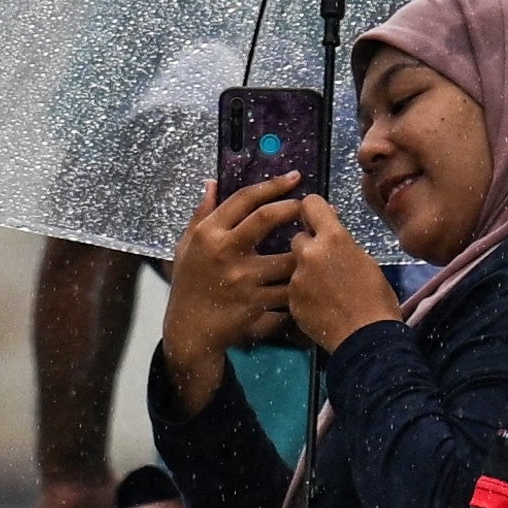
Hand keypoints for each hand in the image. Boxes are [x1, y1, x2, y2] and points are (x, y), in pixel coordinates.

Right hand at [159, 180, 317, 372]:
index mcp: (208, 233)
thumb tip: (212, 182)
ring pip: (286, 257)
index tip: (295, 178)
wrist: (190, 330)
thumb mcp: (186, 245)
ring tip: (321, 242)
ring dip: (308, 248)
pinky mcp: (255, 302)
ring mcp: (241, 278)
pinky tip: (314, 274)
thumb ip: (201, 213)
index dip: (273, 185)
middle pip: (266, 218)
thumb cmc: (189, 284)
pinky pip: (288, 288)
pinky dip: (303, 280)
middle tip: (313, 206)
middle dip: (295, 207)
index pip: (244, 199)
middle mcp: (224, 251)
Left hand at [273, 210, 403, 352]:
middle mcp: (309, 253)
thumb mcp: (365, 260)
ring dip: (305, 270)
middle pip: (298, 237)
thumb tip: (332, 235)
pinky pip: (294, 288)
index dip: (314, 210)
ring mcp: (297, 278)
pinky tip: (320, 305)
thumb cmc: (377, 297)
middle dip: (309, 246)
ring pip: (294, 264)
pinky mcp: (291, 299)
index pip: (311, 203)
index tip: (318, 218)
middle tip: (325, 262)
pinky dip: (304, 293)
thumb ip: (342, 244)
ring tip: (325, 289)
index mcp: (334, 238)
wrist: (366, 337)